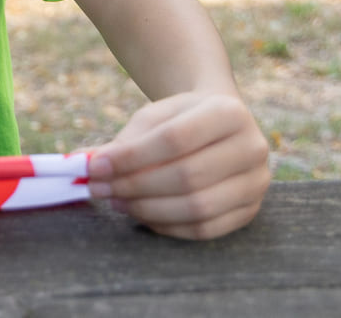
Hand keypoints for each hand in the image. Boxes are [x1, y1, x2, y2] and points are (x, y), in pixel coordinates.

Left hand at [86, 91, 270, 239]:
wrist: (217, 125)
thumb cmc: (179, 119)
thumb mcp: (152, 118)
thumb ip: (124, 142)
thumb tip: (84, 166)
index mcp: (229, 112)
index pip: (175, 139)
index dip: (132, 157)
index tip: (95, 166)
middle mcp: (252, 147)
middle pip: (187, 176)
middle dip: (135, 185)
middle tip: (99, 188)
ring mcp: (256, 183)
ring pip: (198, 206)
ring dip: (148, 209)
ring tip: (115, 200)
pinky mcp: (250, 211)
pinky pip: (206, 229)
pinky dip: (168, 226)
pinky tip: (140, 215)